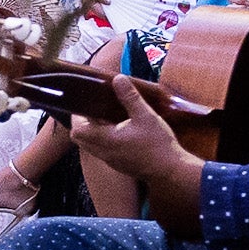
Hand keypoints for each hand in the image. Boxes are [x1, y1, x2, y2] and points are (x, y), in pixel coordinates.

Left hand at [68, 74, 195, 190]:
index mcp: (105, 140)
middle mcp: (103, 152)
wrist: (171, 171)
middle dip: (83, 123)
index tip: (86, 103)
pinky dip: (103, 141)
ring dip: (93, 132)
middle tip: (95, 109)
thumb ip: (130, 97)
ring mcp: (111, 161)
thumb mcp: (145, 115)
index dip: (77, 116)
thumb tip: (118, 78)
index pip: (77, 130)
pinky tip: (119, 131)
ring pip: (91, 146)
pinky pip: (102, 152)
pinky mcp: (119, 165)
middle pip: (80, 139)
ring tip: (107, 117)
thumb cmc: (158, 143)